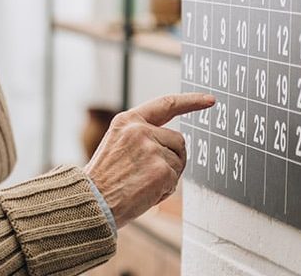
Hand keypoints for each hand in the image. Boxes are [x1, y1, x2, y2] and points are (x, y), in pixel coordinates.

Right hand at [84, 93, 214, 227]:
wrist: (91, 201)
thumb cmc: (102, 179)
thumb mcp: (116, 145)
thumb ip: (142, 137)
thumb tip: (173, 146)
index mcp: (127, 121)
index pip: (165, 105)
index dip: (191, 101)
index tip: (209, 99)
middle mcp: (140, 130)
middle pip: (178, 140)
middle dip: (171, 157)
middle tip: (148, 174)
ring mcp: (152, 149)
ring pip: (178, 161)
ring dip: (167, 175)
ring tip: (141, 183)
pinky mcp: (162, 170)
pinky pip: (175, 180)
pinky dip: (164, 190)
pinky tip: (144, 192)